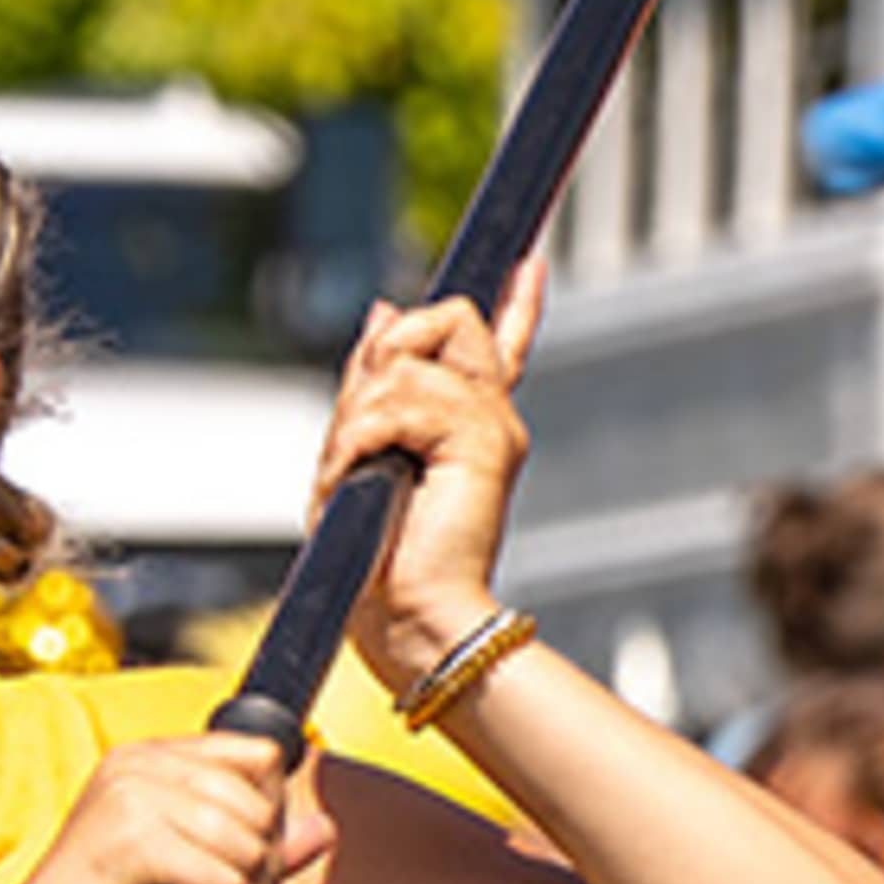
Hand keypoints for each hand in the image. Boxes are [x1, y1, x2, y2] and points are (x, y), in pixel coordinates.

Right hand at [0, 735, 329, 883]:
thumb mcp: (189, 874)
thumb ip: (254, 848)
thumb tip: (325, 828)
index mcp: (151, 757)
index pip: (260, 756)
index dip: (269, 818)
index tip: (241, 867)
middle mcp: (140, 764)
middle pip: (261, 804)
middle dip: (263, 870)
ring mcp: (130, 798)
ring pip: (247, 845)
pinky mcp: (127, 843)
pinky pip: (223, 881)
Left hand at [315, 259, 544, 700]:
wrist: (406, 622)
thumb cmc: (376, 561)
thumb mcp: (355, 456)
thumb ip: (373, 386)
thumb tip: (385, 311)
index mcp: (466, 425)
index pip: (498, 343)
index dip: (516, 300)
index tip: (528, 261)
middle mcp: (490, 416)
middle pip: (441, 318)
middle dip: (380, 362)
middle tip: (358, 440)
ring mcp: (492, 425)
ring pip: (408, 359)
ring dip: (358, 418)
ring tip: (355, 477)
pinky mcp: (484, 441)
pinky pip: (403, 398)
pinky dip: (361, 437)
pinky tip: (361, 475)